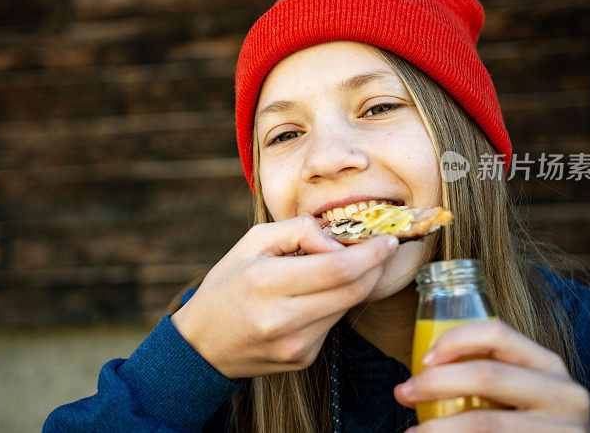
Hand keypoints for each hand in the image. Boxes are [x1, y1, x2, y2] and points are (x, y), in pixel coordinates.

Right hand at [171, 215, 399, 378]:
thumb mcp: (252, 242)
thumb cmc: (227, 284)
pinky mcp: (302, 359)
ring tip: (341, 267)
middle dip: (375, 267)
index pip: (337, 269)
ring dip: (356, 284)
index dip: (371, 254)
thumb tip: (338, 241)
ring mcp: (295, 345)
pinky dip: (335, 304)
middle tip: (383, 249)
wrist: (202, 344)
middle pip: (352, 291)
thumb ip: (298, 230)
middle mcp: (282, 320)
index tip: (387, 239)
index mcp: (266, 282)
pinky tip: (317, 296)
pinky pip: (333, 324)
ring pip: (347, 308)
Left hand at [394, 319, 589, 431]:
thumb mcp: (521, 394)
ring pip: (484, 422)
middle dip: (435, 382)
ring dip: (438, 428)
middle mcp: (564, 392)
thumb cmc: (530, 427)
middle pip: (486, 375)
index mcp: (548, 365)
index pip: (497, 333)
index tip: (424, 359)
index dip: (455, 340)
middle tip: (404, 393)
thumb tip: (407, 389)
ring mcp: (563, 428)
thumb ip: (484, 379)